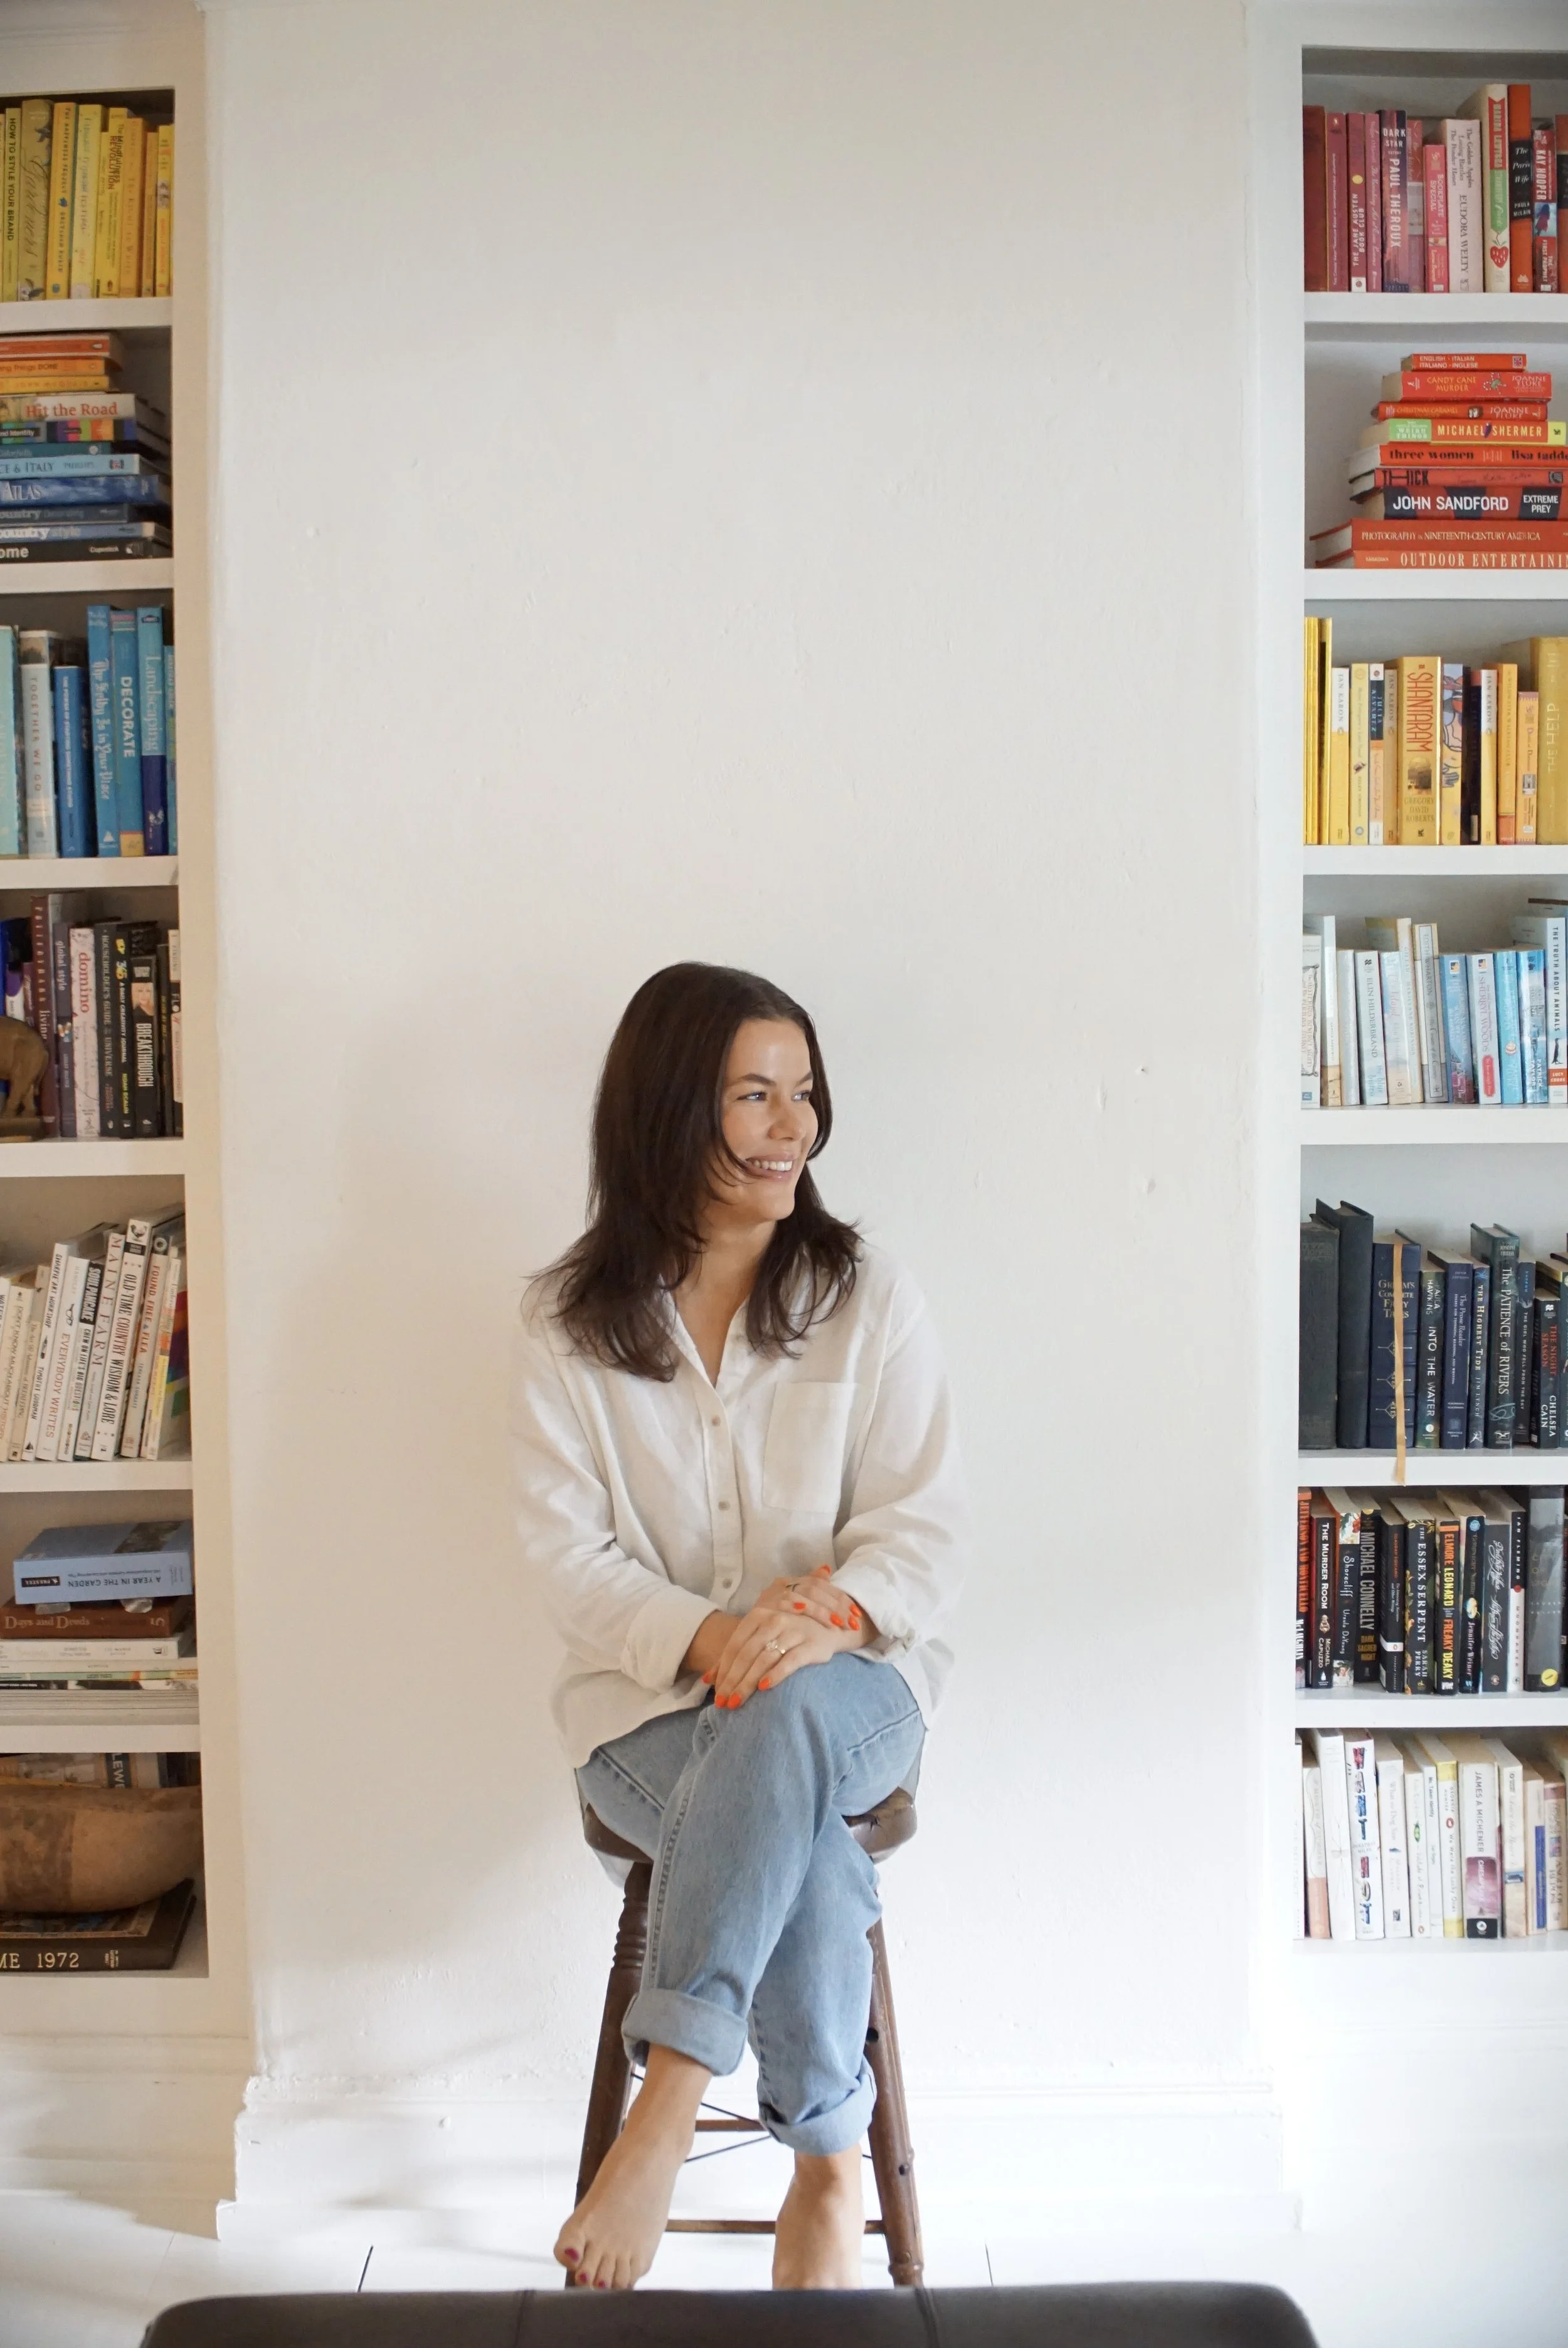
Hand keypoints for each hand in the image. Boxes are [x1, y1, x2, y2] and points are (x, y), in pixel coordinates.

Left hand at [677, 1570, 856, 1684]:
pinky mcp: (811, 1644)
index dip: (723, 1671)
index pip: (734, 1646)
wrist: (828, 1626)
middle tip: (724, 1703)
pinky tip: (764, 1688)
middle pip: (746, 1654)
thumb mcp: (761, 1637)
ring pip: (764, 1659)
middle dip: (732, 1681)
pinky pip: (790, 1661)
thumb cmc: (787, 1635)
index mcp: (758, 1615)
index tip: (716, 1693)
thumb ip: (735, 1655)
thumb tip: (707, 1680)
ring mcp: (793, 1630)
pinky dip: (775, 1674)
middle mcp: (774, 1620)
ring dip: (747, 1683)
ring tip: (738, 1702)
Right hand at [755, 1563, 858, 1635]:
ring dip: (822, 1612)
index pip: (820, 1583)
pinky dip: (798, 1609)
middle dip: (836, 1606)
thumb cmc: (775, 1627)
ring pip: (801, 1595)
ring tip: (838, 1625)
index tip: (857, 1615)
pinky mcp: (760, 1609)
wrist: (743, 1640)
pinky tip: (810, 1618)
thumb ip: (810, 1591)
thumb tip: (826, 1567)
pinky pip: (783, 1605)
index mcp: (790, 1582)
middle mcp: (779, 1585)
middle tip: (853, 1623)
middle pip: (814, 1588)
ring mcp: (769, 1597)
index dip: (840, 1598)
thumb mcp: (795, 1610)